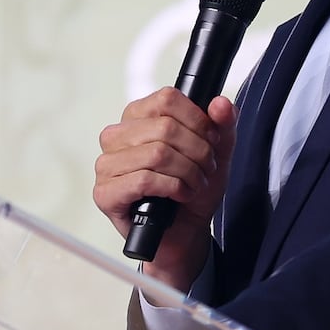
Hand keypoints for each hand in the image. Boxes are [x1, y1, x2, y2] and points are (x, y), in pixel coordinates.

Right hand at [94, 87, 237, 290]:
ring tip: (194, 183)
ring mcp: (106, 165)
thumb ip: (224, 124)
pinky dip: (172, 188)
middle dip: (197, 151)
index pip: (167, 98)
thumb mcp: (217, 152)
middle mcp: (116, 136)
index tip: (211, 139)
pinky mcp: (105, 193)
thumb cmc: (192, 189)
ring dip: (187, 172)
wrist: (185, 231)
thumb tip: (220, 103)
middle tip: (205, 168)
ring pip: (157, 153)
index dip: (198, 120)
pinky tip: (179, 195)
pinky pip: (145, 179)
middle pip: (166, 127)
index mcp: (137, 116)